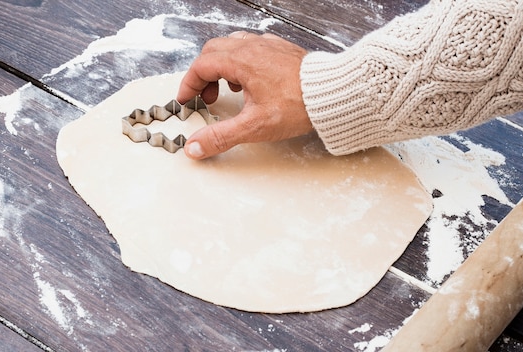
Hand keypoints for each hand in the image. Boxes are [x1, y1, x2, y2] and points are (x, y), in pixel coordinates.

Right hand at [177, 31, 312, 159]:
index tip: (187, 100)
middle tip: (206, 97)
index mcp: (240, 60)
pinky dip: (242, 62)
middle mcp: (252, 47)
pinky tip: (252, 82)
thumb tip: (195, 147)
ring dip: (222, 67)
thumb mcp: (254, 126)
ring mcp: (268, 45)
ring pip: (232, 46)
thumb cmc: (299, 104)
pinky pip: (252, 48)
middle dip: (204, 75)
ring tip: (229, 90)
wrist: (335, 93)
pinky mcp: (281, 50)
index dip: (189, 84)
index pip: (201, 66)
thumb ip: (221, 136)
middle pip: (213, 51)